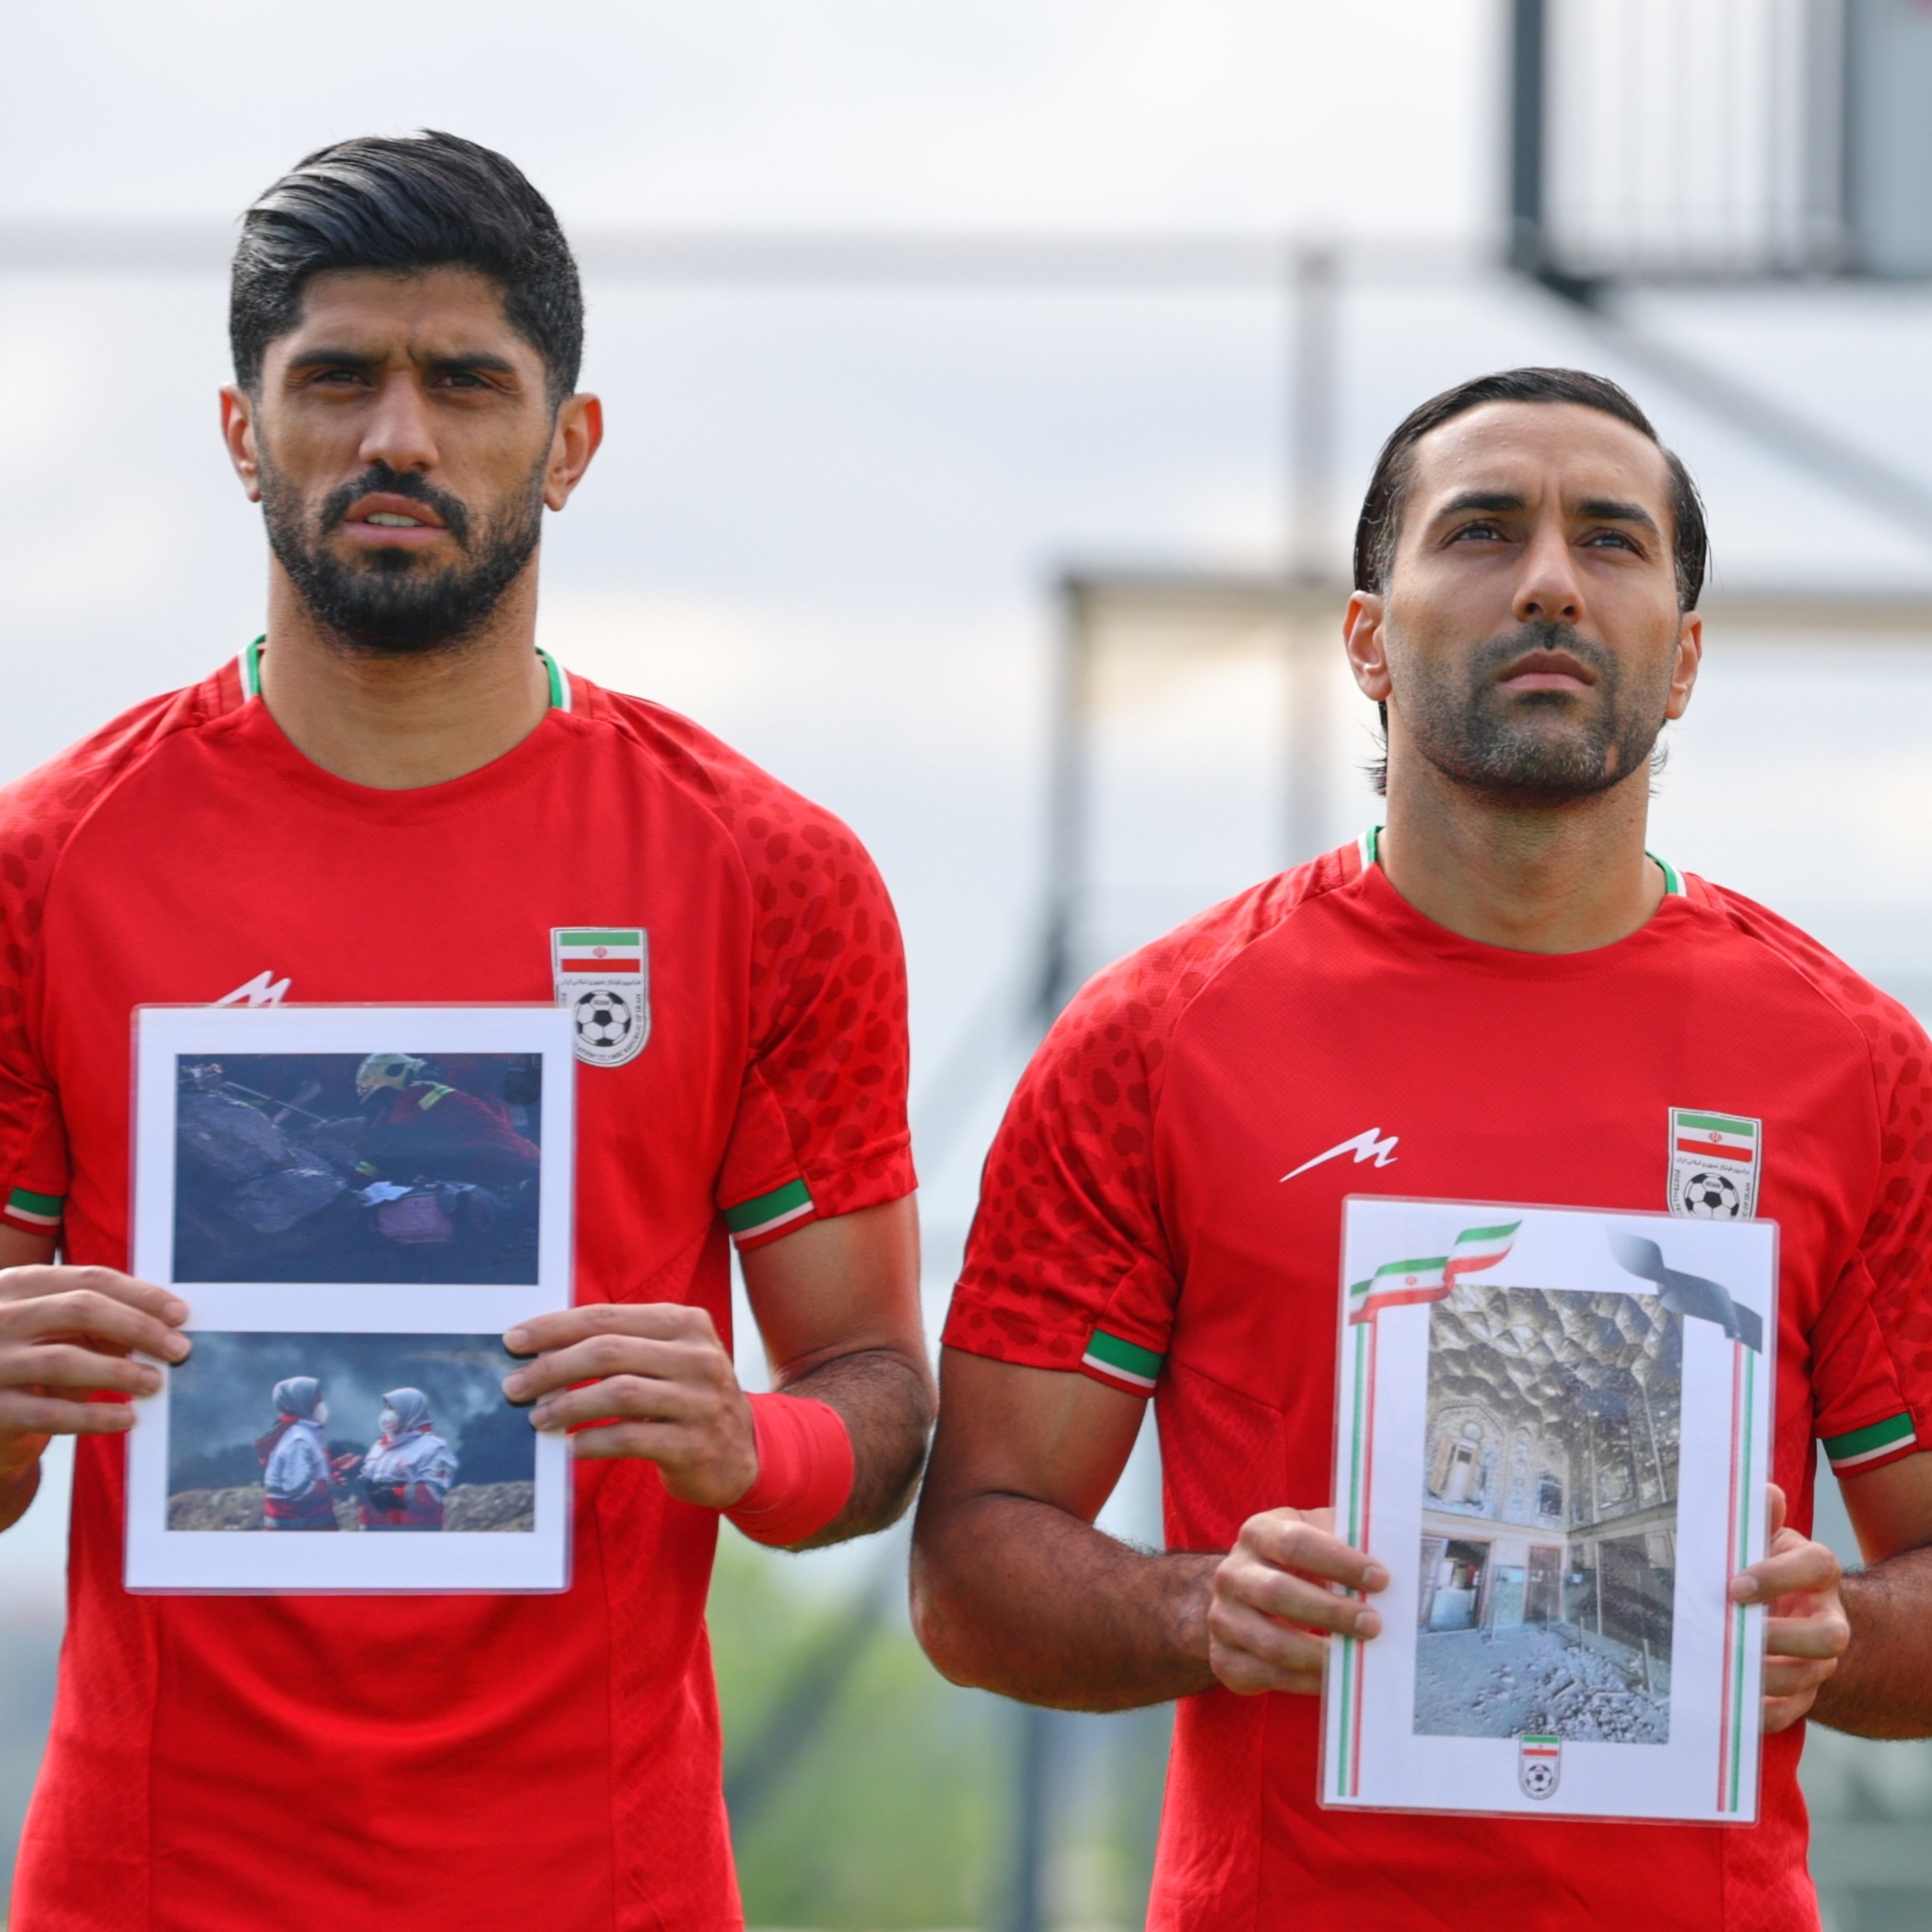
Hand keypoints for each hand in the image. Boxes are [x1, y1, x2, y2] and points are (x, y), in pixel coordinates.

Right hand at [0, 1264, 189, 1481]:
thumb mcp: (55, 1331)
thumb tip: (164, 1323)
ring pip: (64, 1359)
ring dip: (119, 1372)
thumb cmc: (28, 1363)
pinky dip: (94, 1416)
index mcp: (17, 1284)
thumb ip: (97, 1321)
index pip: (90, 1278)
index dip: (141, 1295)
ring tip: (154, 1383)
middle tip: (178, 1349)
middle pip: (81, 1309)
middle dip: (138, 1327)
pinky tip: (125, 1419)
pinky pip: (48, 1412)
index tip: (181, 1314)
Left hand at [502, 1304, 757, 1508]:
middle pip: (610, 1351)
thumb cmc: (688, 1398)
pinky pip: (630, 1438)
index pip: (608, 1316)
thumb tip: (543, 1348)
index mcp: (687, 1324)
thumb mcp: (669, 1358)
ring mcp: (700, 1401)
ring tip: (538, 1417)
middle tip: (515, 1385)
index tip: (515, 1341)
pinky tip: (570, 1447)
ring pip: (619, 1392)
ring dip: (568, 1405)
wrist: (744, 1453)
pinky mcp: (694, 1445)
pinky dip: (592, 1442)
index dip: (556, 1327)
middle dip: (552, 1367)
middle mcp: (698, 1357)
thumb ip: (623, 1345)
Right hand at [1207, 1505, 1388, 1696]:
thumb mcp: (1316, 1535)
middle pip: (1278, 1593)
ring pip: (1270, 1642)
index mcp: (1258, 1532)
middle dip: (1331, 1612)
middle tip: (1374, 1625)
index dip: (1339, 1561)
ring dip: (1319, 1654)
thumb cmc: (1296, 1562)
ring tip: (1356, 1657)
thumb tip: (1399, 1553)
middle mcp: (1231, 1573)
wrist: (1242, 1593)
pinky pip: (1265, 1677)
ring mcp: (1222, 1618)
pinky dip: (1303, 1682)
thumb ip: (1347, 1539)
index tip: (1381, 1579)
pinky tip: (1334, 1679)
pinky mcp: (1224, 1658)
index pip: (1295, 1542)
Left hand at [1732, 1482, 1848, 1733]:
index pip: (1817, 1565)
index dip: (1777, 1575)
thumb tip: (1763, 1492)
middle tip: (1734, 1631)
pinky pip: (1794, 1711)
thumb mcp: (1759, 1539)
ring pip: (1810, 1676)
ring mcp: (1820, 1660)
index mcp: (1817, 1573)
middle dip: (1783, 1637)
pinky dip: (1765, 1710)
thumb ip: (1759, 1520)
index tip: (1734, 1587)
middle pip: (1832, 1636)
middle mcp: (1829, 1618)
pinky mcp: (1804, 1692)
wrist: (1776, 1609)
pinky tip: (1734, 1701)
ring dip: (1766, 1673)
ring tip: (1725, 1664)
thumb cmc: (1761, 1566)